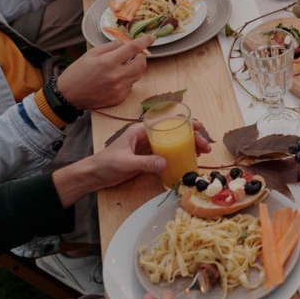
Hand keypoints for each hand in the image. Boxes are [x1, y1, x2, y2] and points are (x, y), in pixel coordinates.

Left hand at [52, 121, 211, 205]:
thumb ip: (144, 162)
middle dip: (191, 137)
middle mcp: (146, 136)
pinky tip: (189, 160)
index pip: (166, 122)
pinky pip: (168, 154)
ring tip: (202, 153)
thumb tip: (165, 162)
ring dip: (188, 146)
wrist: (93, 176)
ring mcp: (148, 148)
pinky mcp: (148, 158)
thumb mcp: (125, 162)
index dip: (184, 123)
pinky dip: (180, 155)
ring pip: (173, 143)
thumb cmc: (105, 164)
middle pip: (173, 133)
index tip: (198, 127)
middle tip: (205, 147)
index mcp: (140, 131)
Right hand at [56, 35, 153, 109]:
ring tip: (121, 67)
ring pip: (138, 75)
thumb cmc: (78, 72)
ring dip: (134, 68)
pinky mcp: (120, 98)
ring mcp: (120, 88)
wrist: (68, 95)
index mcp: (108, 62)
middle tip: (134, 54)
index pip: (133, 49)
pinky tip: (114, 79)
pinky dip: (127, 80)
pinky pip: (130, 85)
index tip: (151, 38)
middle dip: (141, 56)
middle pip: (141, 64)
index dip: (144, 41)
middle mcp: (117, 76)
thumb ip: (112, 47)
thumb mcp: (92, 53)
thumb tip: (127, 42)